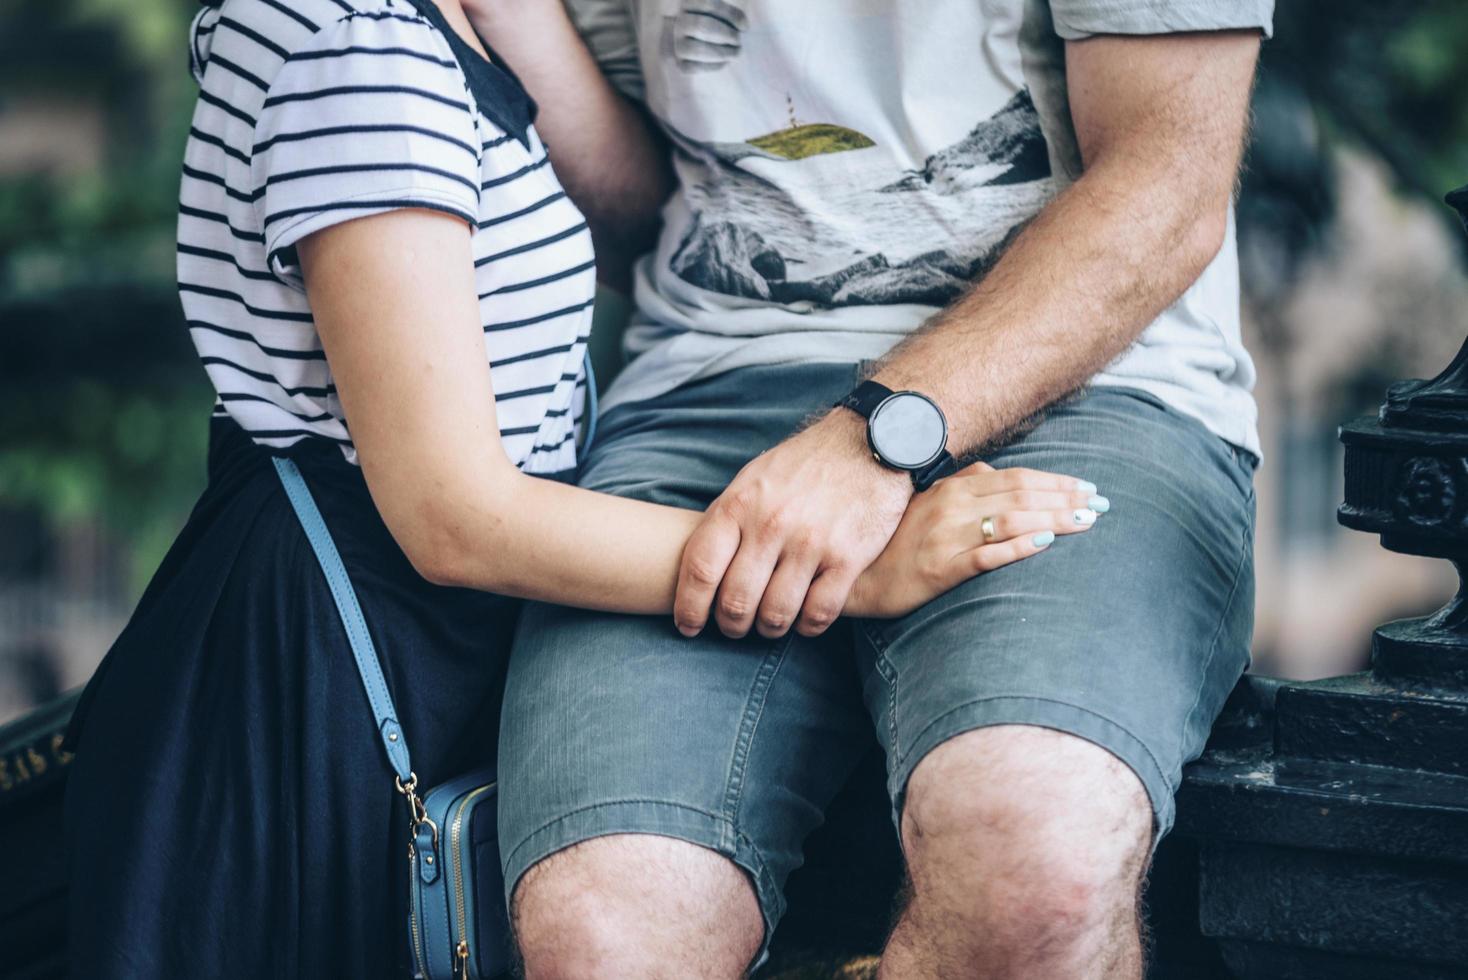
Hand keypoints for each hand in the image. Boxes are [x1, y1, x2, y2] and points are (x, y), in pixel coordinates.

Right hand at [662, 0, 747, 73]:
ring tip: (736, 53)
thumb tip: (742, 26)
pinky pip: (696, 67)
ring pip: (697, 49)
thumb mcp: (721, 14)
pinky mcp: (681, 64)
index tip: (745, 27)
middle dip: (726, 35)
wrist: (697, 44)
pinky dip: (715, 65)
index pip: (708, 4)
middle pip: (702, 26)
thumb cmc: (717, 25)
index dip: (730, 15)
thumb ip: (730, 16)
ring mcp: (678, 44)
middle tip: (739, 41)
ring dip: (722, 52)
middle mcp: (680, 22)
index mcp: (689, 4)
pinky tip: (724, 62)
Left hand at [675, 411, 912, 639]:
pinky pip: (819, 613)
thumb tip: (701, 567)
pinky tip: (804, 619)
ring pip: (776, 614)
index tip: (688, 626)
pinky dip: (807, 626)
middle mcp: (772, 524)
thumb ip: (728, 519)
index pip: (701, 568)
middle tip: (734, 628)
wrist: (870, 442)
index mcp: (740, 503)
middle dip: (730, 625)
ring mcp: (811, 542)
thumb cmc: (804, 465)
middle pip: (736, 601)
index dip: (689, 607)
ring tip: (770, 624)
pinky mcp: (848, 558)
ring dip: (768, 629)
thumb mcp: (754, 479)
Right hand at [848, 461, 1105, 618]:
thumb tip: (995, 472)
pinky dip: (1018, 546)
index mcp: (950, 488)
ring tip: (1086, 521)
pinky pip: (986, 555)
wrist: (855, 578)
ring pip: (1010, 520)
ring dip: (1053, 518)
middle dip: (1065, 498)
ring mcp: (946, 537)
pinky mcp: (941, 569)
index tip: (1087, 486)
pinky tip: (1045, 542)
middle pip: (1020, 495)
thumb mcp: (925, 503)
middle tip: (1101, 503)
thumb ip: (961, 483)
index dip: (1055, 481)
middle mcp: (950, 506)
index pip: (1014, 478)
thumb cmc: (893, 542)